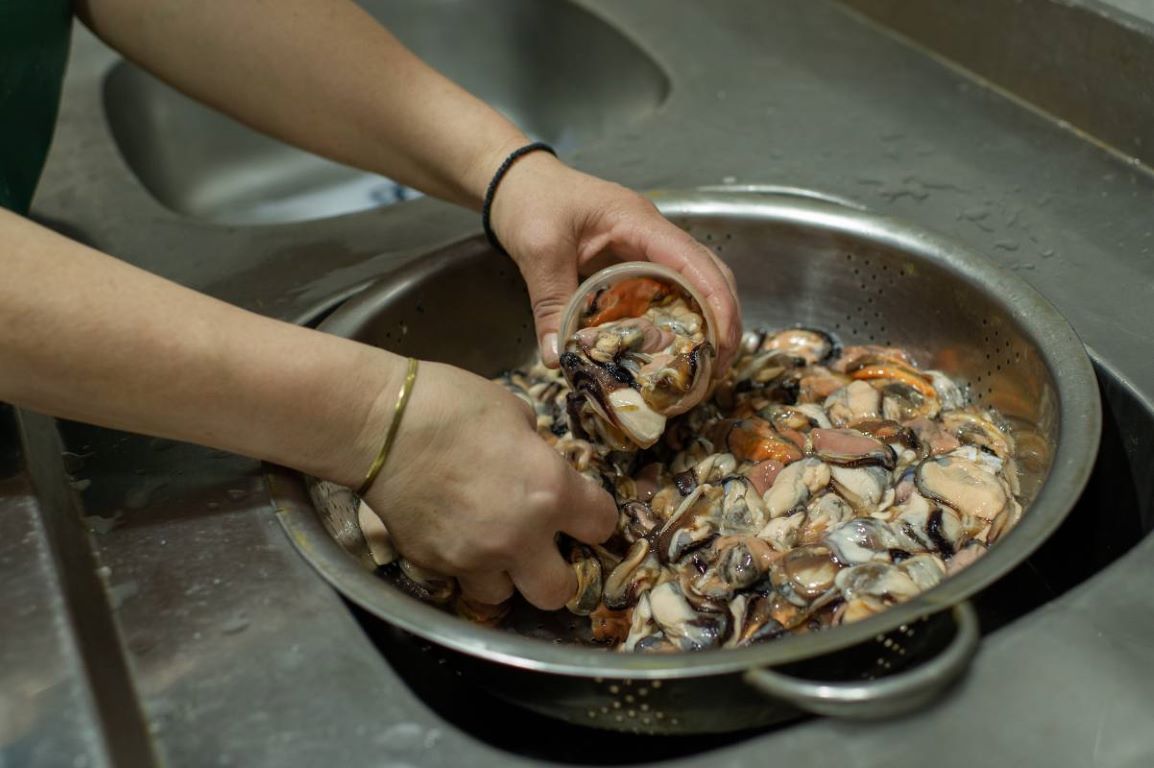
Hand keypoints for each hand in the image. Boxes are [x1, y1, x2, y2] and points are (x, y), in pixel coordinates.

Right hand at [362, 361, 617, 608]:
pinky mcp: (432, 563)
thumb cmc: (451, 404)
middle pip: (558, 592)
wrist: (378, 423)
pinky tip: (454, 535)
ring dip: (505, 575)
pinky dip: (462, 565)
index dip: (596, 517)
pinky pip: (458, 579)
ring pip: (503, 596)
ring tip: (493, 547)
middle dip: (557, 573)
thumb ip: (537, 450)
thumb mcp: (515, 413)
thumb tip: (538, 462)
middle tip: (544, 549)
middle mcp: (519, 537)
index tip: (585, 511)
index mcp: (551, 491)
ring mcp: (472, 557)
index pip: (602, 525)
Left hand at [488, 153, 741, 372]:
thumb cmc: (530, 200)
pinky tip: (672, 346)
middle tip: (719, 367)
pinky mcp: (631, 260)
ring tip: (705, 363)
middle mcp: (652, 232)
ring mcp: (644, 246)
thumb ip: (550, 303)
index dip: (717, 302)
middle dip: (723, 318)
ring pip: (695, 281)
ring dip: (707, 319)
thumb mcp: (538, 251)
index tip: (724, 343)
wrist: (514, 179)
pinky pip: (667, 288)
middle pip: (709, 272)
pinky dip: (679, 317)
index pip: (695, 261)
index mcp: (638, 222)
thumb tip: (559, 356)